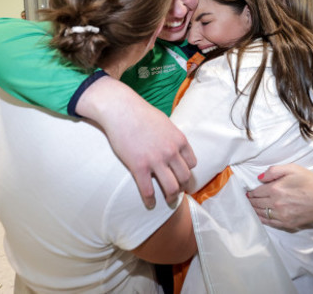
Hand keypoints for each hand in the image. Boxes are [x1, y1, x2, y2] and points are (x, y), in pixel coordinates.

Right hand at [77, 77, 196, 208]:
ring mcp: (155, 160)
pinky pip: (148, 190)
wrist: (121, 110)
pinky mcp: (139, 167)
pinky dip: (150, 200)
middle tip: (177, 192)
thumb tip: (174, 145)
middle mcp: (171, 152)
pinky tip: (150, 203)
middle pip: (185, 177)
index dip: (187, 171)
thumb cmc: (141, 113)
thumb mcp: (165, 123)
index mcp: (179, 140)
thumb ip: (172, 136)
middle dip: (182, 187)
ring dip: (171, 197)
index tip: (182, 176)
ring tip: (168, 201)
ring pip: (171, 187)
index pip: (192, 163)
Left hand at [246, 164, 312, 229]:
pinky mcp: (288, 224)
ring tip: (251, 206)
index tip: (247, 191)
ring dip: (254, 210)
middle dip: (250, 200)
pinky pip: (270, 223)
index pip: (256, 192)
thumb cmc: (311, 182)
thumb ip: (273, 171)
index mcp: (275, 189)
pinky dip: (262, 219)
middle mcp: (276, 204)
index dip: (250, 192)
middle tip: (247, 199)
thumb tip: (259, 178)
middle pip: (257, 203)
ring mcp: (282, 216)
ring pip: (262, 213)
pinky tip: (260, 216)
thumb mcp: (293, 169)